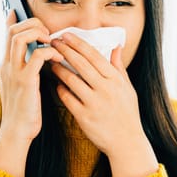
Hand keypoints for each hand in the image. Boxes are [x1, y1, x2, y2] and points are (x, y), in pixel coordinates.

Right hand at [0, 12, 63, 176]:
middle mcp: (7, 65)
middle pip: (13, 31)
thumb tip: (42, 56)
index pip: (6, 36)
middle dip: (32, 24)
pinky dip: (49, 51)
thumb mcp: (24, 86)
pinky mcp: (25, 81)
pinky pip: (37, 56)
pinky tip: (57, 56)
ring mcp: (14, 72)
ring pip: (20, 38)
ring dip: (38, 33)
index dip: (12, 21)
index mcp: (7, 65)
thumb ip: (29, 70)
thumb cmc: (26, 110)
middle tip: (47, 31)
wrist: (18, 131)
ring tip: (52, 40)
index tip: (16, 11)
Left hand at [50, 32, 157, 176]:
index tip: (66, 35)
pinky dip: (60, 89)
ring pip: (71, 80)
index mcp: (115, 79)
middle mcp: (105, 89)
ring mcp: (94, 103)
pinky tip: (55, 83)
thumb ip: (119, 66)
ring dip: (58, 69)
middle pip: (81, 64)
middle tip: (52, 42)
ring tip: (49, 61)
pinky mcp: (84, 117)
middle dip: (65, 50)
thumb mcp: (128, 88)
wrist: (127, 141)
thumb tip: (116, 46)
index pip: (94, 55)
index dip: (78, 44)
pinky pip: (67, 99)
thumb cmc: (128, 112)